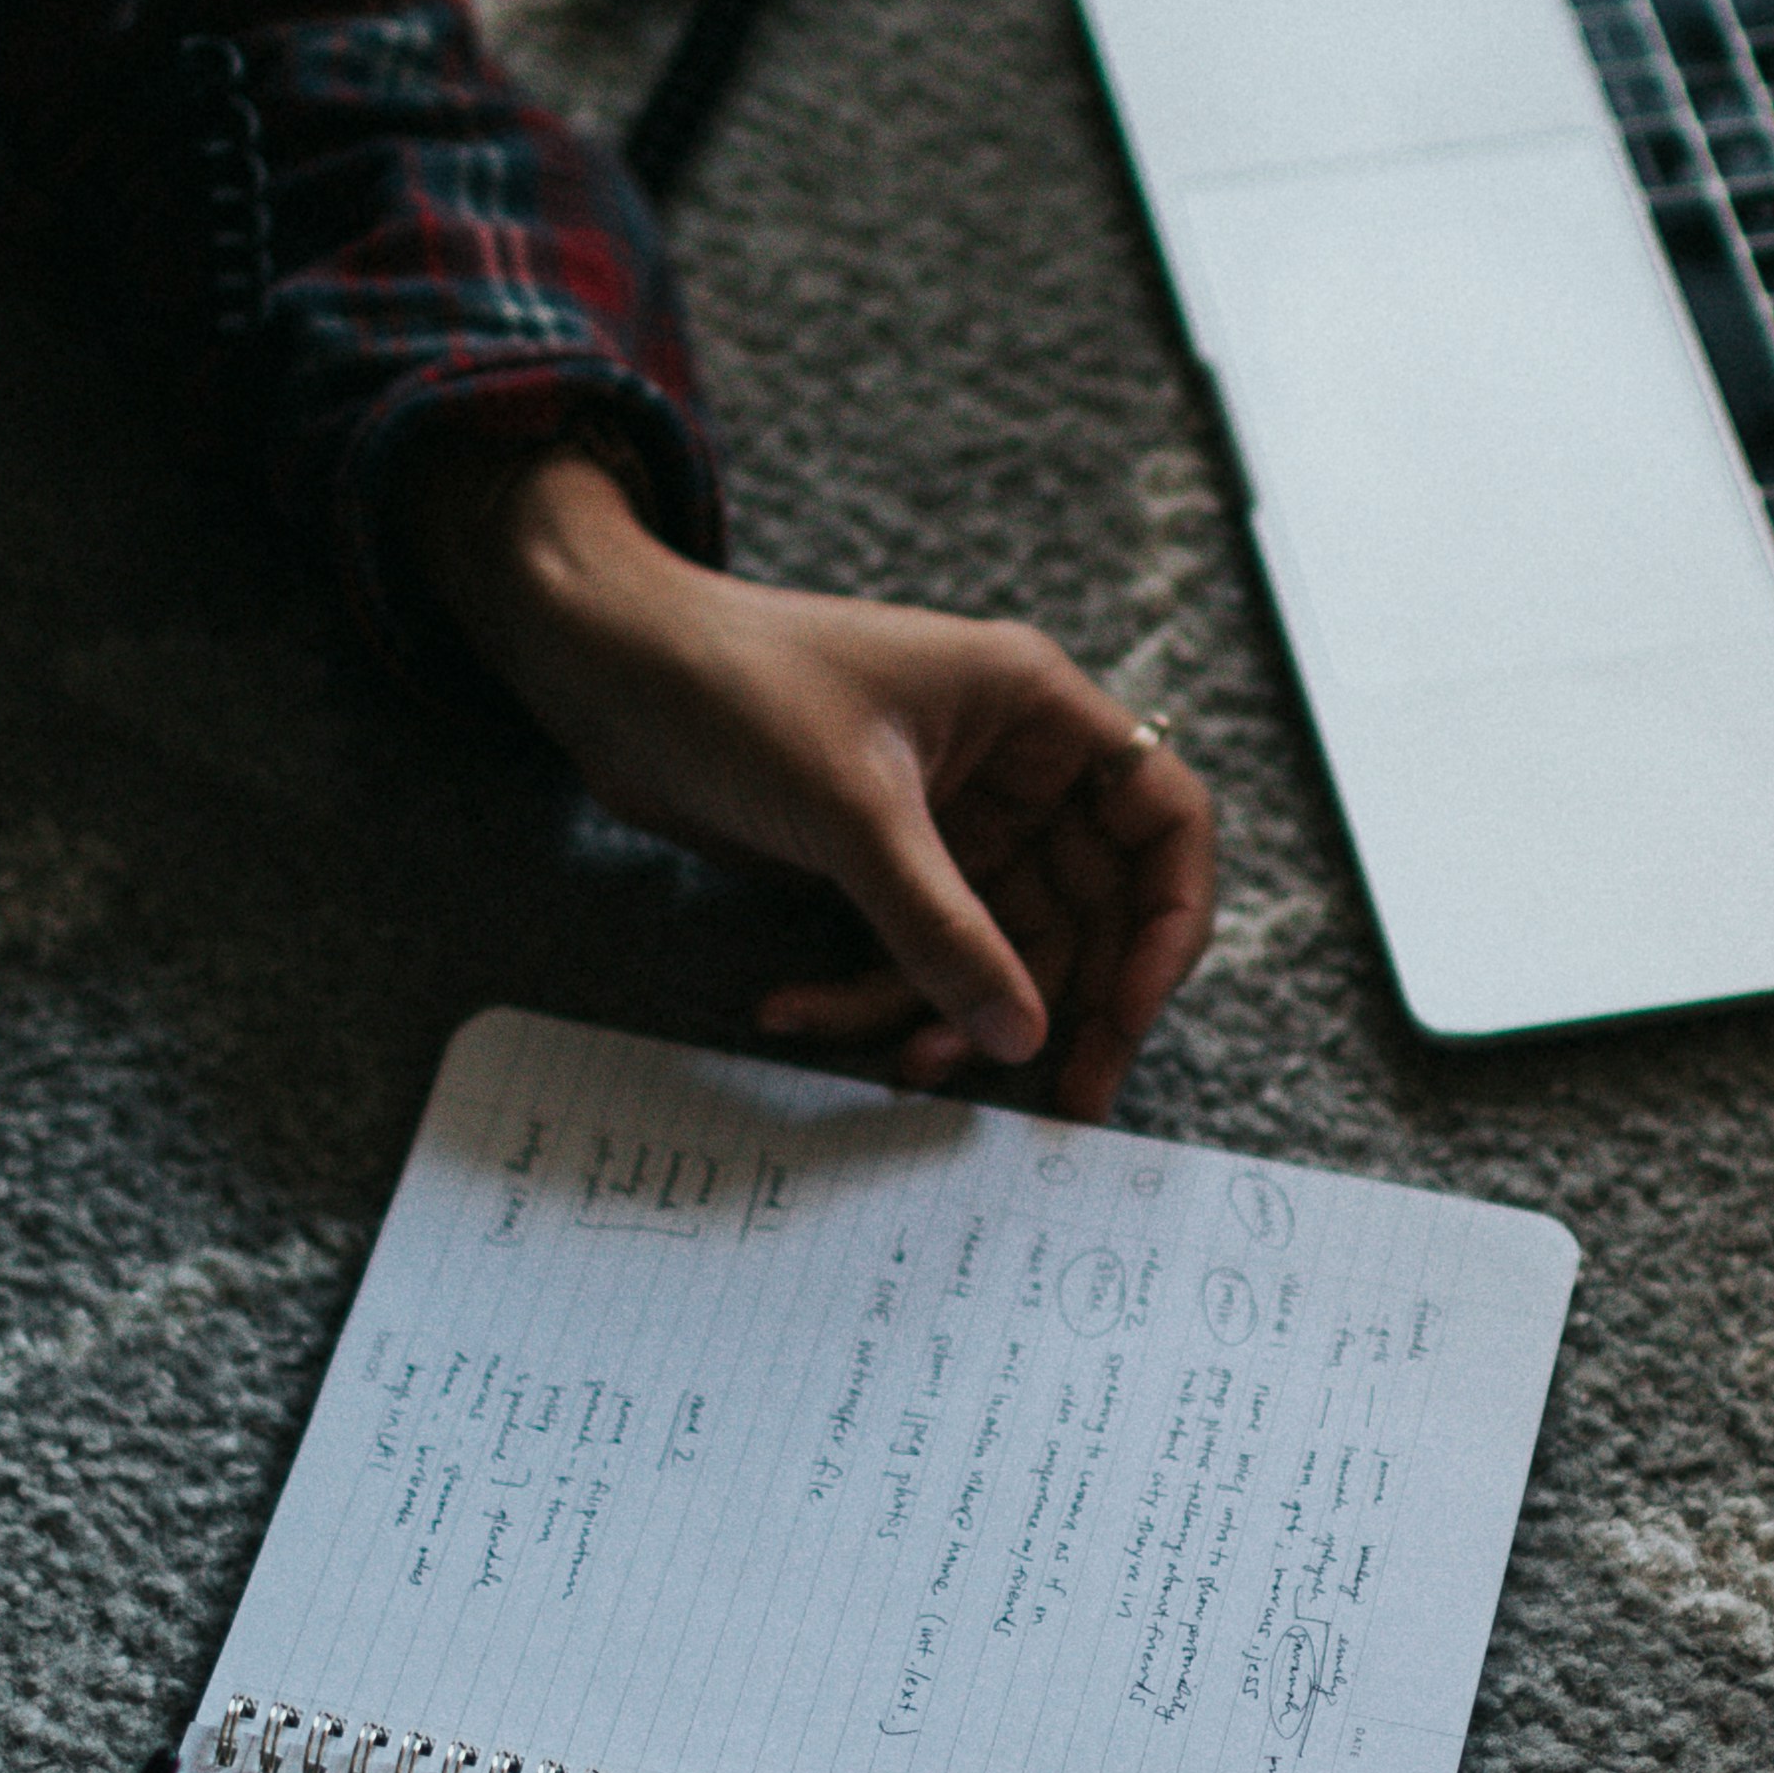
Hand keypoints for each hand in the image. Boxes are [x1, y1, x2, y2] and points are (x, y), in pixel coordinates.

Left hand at [417, 440, 1216, 1125]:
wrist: (605, 671)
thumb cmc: (736, 686)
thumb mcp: (852, 812)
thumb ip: (942, 929)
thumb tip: (1023, 1038)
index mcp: (1036, 712)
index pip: (1163, 819)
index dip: (1168, 922)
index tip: (1129, 1011)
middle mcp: (1011, 767)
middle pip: (1091, 910)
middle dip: (1067, 1005)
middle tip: (1065, 1101)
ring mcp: (948, 822)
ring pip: (998, 951)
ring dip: (949, 1015)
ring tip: (900, 1066)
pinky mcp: (880, 865)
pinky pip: (914, 955)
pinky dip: (870, 995)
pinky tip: (796, 1011)